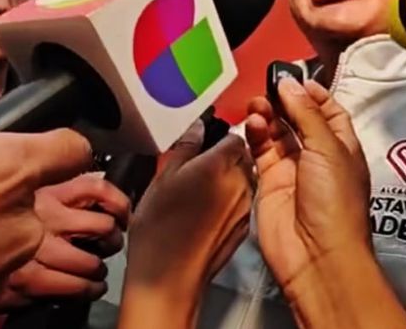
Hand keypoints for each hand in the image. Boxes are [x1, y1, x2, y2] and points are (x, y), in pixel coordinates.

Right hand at [0, 174, 130, 308]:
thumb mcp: (14, 178)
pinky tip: (86, 289)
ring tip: (96, 272)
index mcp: (43, 189)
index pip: (96, 187)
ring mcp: (32, 252)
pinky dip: (83, 291)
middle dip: (112, 241)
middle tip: (108, 245)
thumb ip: (50, 179)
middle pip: (103, 227)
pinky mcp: (23, 281)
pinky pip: (69, 289)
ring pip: (90, 263)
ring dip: (98, 271)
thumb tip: (87, 181)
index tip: (120, 214)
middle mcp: (41, 217)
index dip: (118, 203)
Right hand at [119, 121, 252, 328]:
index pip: (234, 135)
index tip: (204, 141)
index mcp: (219, 164)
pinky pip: (241, 201)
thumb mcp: (163, 178)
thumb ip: (185, 147)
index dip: (220, 135)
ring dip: (227, 178)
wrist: (169, 277)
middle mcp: (240, 182)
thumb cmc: (160, 228)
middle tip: (197, 165)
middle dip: (224, 157)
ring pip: (244, 178)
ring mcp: (245, 205)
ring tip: (198, 189)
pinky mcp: (245, 226)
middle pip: (243, 156)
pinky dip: (228, 200)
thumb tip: (197, 128)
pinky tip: (204, 210)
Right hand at [246, 78, 370, 291]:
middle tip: (267, 86)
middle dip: (284, 101)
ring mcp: (292, 171)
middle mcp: (318, 157)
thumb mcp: (328, 149)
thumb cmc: (335, 201)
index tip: (293, 77)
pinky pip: (260, 151)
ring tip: (256, 103)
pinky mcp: (269, 183)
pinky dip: (255, 135)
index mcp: (342, 147)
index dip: (312, 93)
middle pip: (299, 120)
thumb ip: (307, 114)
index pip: (329, 111)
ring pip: (277, 133)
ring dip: (267, 115)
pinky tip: (252, 123)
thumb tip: (290, 84)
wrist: (316, 254)